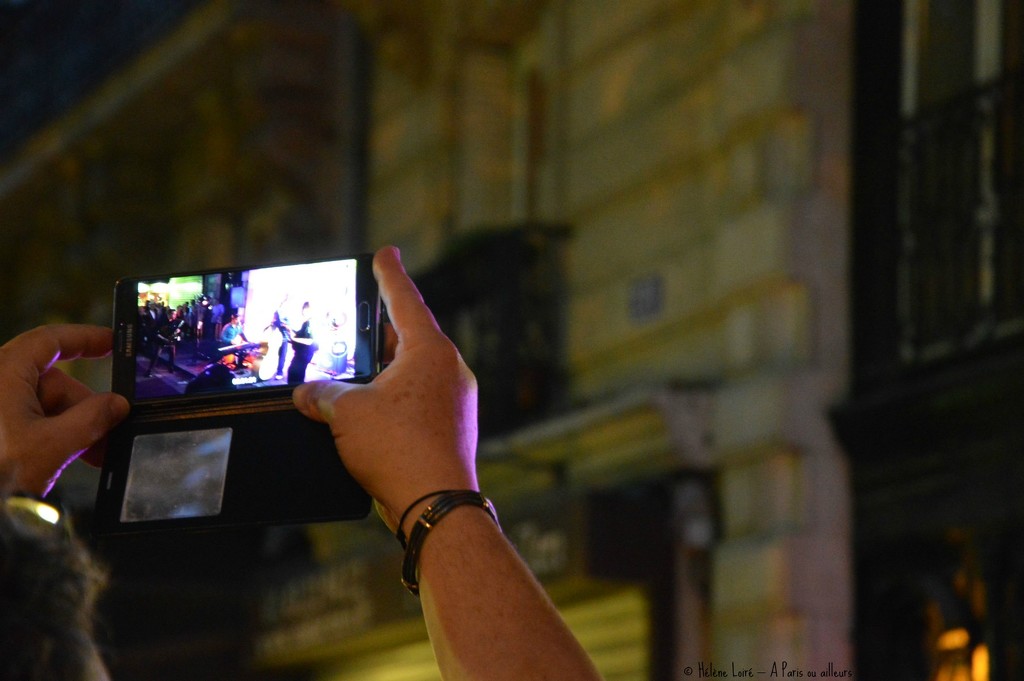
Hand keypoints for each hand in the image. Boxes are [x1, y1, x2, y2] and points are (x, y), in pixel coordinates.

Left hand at [0, 325, 130, 495]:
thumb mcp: (52, 446)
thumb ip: (91, 420)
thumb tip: (117, 405)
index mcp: (4, 373)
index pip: (50, 340)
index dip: (85, 338)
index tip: (113, 343)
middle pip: (55, 383)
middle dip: (86, 409)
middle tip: (111, 434)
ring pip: (46, 407)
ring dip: (73, 430)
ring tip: (92, 456)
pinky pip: (32, 424)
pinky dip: (53, 438)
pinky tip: (68, 459)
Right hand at [293, 246, 477, 533]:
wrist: (436, 504)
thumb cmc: (399, 450)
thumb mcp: (348, 413)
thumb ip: (323, 394)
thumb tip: (309, 393)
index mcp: (430, 352)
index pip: (405, 300)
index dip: (389, 274)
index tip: (385, 253)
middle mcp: (449, 370)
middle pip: (409, 336)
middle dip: (380, 329)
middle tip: (359, 316)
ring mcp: (455, 400)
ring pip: (413, 371)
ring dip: (384, 369)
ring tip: (354, 370)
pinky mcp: (451, 427)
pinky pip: (419, 398)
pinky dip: (394, 396)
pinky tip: (371, 409)